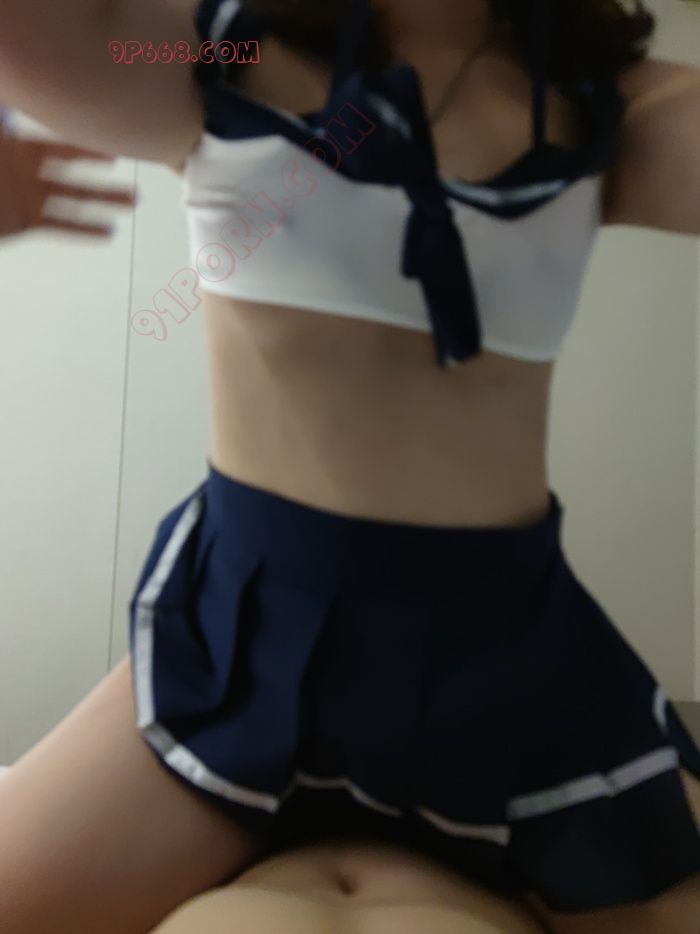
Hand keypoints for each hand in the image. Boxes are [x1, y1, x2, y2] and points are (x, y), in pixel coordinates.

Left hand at [0, 124, 134, 239]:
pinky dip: (86, 231)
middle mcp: (32, 172)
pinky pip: (63, 227)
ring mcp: (31, 198)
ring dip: (106, 203)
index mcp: (22, 146)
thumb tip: (26, 95)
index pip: (66, 146)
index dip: (92, 148)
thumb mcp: (0, 131)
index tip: (118, 149)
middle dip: (108, 181)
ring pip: (77, 201)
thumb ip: (12, 115)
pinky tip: (108, 234)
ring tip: (132, 205)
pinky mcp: (27, 221)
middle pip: (79, 176)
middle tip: (135, 183)